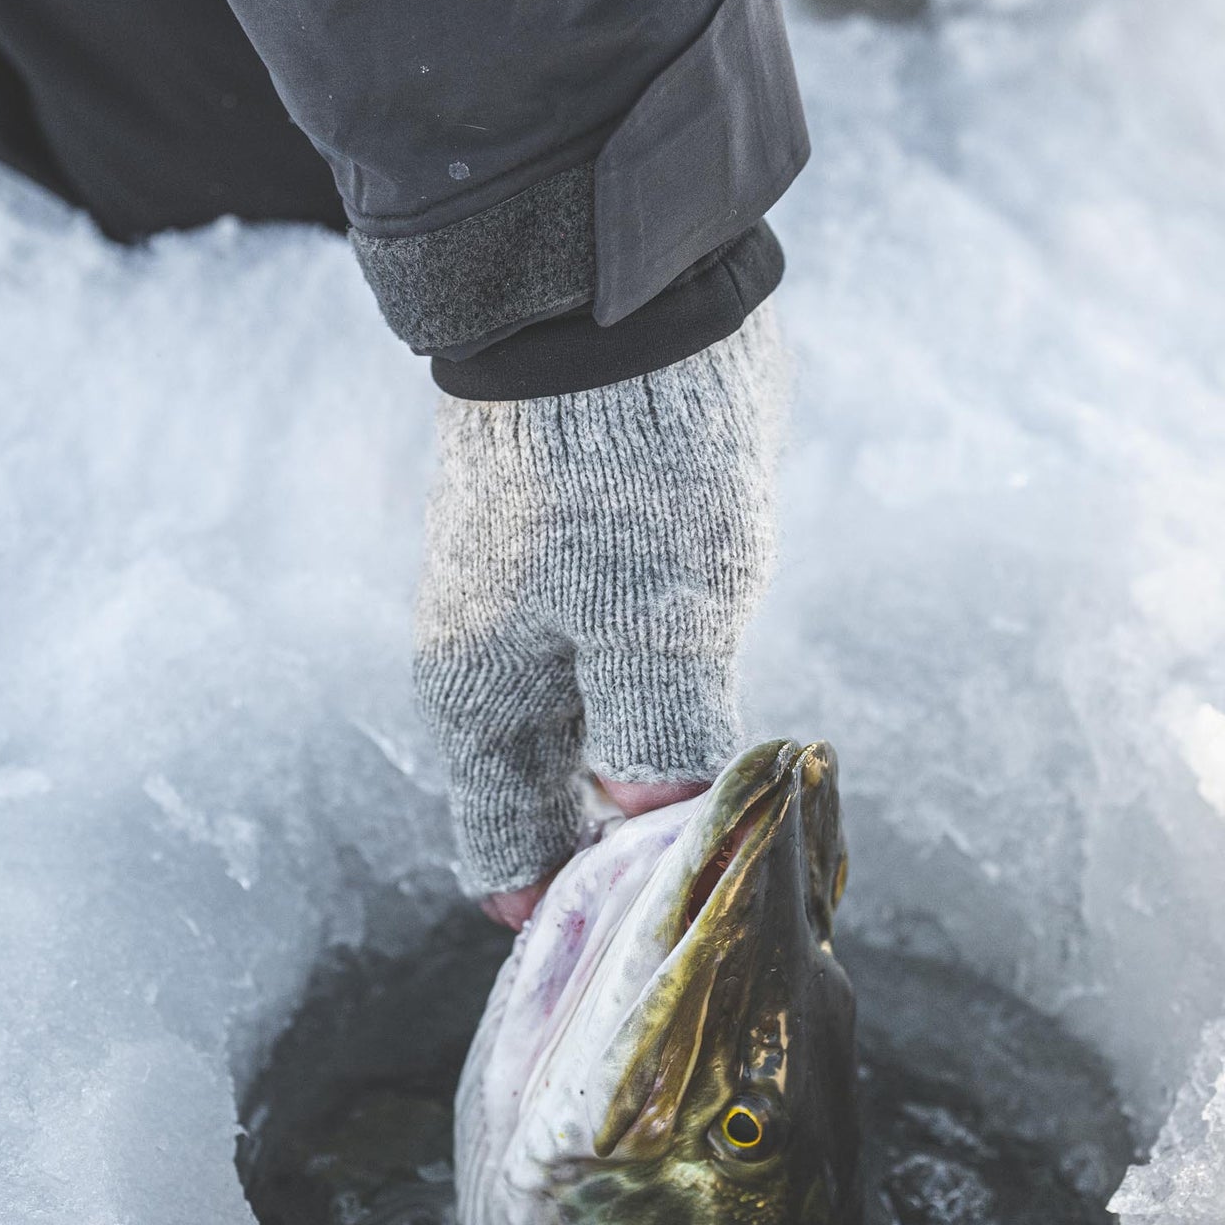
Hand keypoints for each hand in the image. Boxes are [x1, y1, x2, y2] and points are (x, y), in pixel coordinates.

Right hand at [414, 302, 783, 922]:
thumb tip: (663, 825)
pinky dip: (668, 716)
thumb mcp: (661, 617)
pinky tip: (728, 719)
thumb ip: (660, 737)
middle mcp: (496, 672)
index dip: (576, 911)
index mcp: (482, 702)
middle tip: (728, 872)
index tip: (659, 928)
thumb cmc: (632, 468)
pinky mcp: (590, 573)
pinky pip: (623, 681)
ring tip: (742, 804)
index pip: (509, 855)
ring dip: (660, 780)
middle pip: (556, 809)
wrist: (619, 295)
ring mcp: (539, 619)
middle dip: (631, 850)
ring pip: (597, 744)